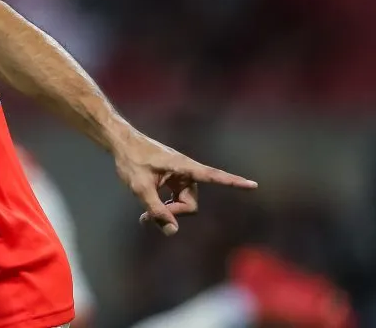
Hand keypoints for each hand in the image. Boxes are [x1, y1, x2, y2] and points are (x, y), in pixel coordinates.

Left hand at [112, 132, 256, 235]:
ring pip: (184, 205)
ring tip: (144, 217)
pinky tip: (147, 216)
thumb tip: (172, 232)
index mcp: (183, 167)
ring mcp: (180, 177)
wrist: (121, 143)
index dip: (233, 182)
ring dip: (167, 213)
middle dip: (174, 214)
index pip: (213, 176)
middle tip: (148, 218)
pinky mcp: (173, 181)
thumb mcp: (140, 188)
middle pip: (191, 204)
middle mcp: (186, 172)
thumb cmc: (131, 160)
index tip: (254, 185)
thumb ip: (156, 210)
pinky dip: (165, 209)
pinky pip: (176, 201)